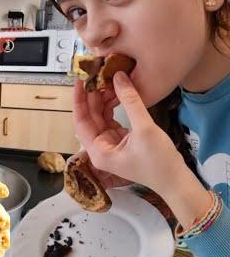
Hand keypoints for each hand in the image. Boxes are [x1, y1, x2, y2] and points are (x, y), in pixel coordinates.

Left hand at [73, 71, 183, 192]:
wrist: (175, 180)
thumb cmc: (159, 162)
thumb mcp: (144, 128)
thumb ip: (131, 102)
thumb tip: (118, 77)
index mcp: (98, 151)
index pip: (81, 121)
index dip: (79, 100)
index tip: (80, 81)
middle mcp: (99, 148)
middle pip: (89, 118)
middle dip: (91, 97)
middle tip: (94, 75)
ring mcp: (109, 144)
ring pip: (100, 117)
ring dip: (102, 100)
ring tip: (105, 81)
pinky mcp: (120, 140)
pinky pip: (110, 119)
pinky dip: (112, 106)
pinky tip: (115, 93)